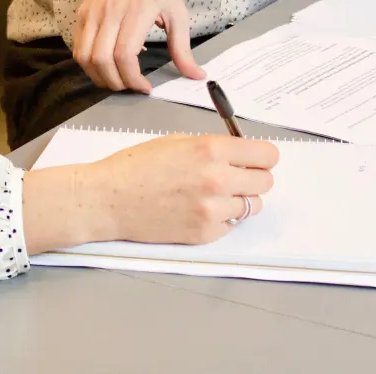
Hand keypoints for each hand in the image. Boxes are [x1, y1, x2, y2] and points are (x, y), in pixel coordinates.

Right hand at [73, 0, 204, 93]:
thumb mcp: (177, 12)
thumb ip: (183, 48)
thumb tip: (196, 75)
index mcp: (137, 10)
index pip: (125, 54)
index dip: (133, 78)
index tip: (145, 87)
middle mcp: (111, 11)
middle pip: (102, 60)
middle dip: (117, 82)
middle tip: (131, 87)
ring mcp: (92, 13)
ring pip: (85, 57)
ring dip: (100, 77)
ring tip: (118, 81)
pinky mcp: (82, 15)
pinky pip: (78, 48)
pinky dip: (89, 65)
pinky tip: (106, 67)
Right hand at [89, 134, 278, 244]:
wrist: (108, 199)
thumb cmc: (137, 166)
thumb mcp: (179, 141)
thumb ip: (215, 147)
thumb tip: (241, 154)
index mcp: (211, 150)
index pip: (267, 155)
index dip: (263, 156)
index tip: (257, 159)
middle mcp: (217, 179)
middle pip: (265, 182)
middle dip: (254, 177)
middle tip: (237, 176)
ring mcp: (212, 210)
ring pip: (252, 205)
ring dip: (241, 199)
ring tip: (216, 194)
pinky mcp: (204, 234)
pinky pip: (232, 225)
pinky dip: (223, 218)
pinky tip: (201, 209)